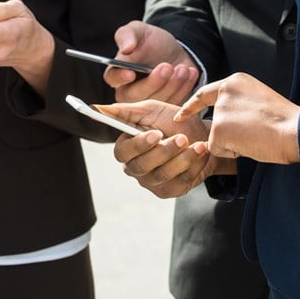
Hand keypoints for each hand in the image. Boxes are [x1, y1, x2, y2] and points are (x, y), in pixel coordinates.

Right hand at [95, 100, 232, 196]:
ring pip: (162, 175)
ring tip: (198, 144)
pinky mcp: (170, 191)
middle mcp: (135, 168)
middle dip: (165, 151)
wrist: (203, 136)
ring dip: (183, 158)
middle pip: (142, 166)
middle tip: (183, 138)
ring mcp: (152, 182)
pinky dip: (193, 166)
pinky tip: (201, 153)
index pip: (122, 152)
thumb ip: (124, 111)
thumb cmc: (173, 121)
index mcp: (127, 149)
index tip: (157, 134)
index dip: (139, 145)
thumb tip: (96, 108)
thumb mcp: (151, 111)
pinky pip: (179, 183)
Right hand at [103, 21, 198, 104]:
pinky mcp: (164, 108)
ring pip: (157, 103)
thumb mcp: (139, 30)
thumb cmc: (150, 42)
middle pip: (136, 96)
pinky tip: (190, 73)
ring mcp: (147, 103)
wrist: (173, 51)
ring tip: (183, 68)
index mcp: (118, 73)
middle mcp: (129, 92)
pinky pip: (173, 104)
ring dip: (172, 85)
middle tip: (167, 67)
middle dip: (153, 83)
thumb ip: (127, 35)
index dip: (121, 78)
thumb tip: (125, 48)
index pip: (113, 79)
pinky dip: (184, 89)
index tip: (131, 73)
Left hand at [175, 72, 299, 163]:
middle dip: (226, 133)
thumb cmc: (285, 121)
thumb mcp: (257, 101)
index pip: (205, 93)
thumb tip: (219, 123)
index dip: (191, 106)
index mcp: (235, 81)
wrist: (296, 131)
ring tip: (256, 136)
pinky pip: (217, 150)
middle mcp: (224, 91)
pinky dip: (232, 153)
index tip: (179, 116)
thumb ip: (237, 104)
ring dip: (233, 143)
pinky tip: (250, 144)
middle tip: (253, 132)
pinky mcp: (219, 129)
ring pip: (216, 137)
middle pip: (214, 121)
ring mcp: (220, 110)